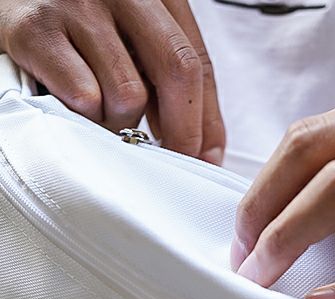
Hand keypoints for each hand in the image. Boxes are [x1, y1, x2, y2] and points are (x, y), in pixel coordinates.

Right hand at [0, 0, 224, 162]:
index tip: (205, 156)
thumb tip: (207, 148)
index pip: (197, 60)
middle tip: (173, 158)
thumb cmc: (76, 26)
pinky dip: (84, 115)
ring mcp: (78, 6)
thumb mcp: (132, 41)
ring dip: (119, 121)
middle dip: (182, 129)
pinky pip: (84, 97)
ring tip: (101, 113)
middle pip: (176, 69)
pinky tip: (72, 103)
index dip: (207, 118)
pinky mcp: (38, 30)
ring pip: (128, 93)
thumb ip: (168, 83)